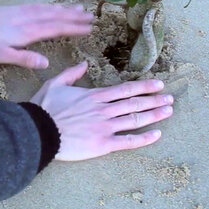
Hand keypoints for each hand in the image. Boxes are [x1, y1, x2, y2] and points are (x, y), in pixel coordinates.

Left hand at [0, 4, 93, 68]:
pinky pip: (40, 6)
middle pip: (57, 17)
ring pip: (50, 9)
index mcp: (28, 32)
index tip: (89, 28)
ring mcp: (23, 12)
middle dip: (75, 17)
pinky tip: (55, 6)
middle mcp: (29, 19)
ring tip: (80, 8)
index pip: (56, 29)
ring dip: (66, 9)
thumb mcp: (1, 55)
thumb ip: (24, 59)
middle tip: (92, 16)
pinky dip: (51, 6)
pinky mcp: (17, 9)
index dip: (73, 28)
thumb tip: (46, 64)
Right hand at [31, 61, 172, 160]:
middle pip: (135, 103)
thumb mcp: (55, 84)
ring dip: (154, 115)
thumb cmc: (44, 107)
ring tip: (169, 111)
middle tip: (170, 98)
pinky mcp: (103, 144)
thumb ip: (71, 73)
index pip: (125, 89)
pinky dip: (144, 138)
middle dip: (155, 100)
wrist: (38, 131)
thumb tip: (84, 64)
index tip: (158, 85)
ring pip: (136, 119)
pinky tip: (157, 134)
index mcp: (94, 95)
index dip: (144, 87)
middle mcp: (104, 110)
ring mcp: (105, 127)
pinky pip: (128, 141)